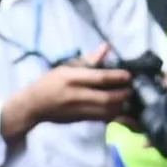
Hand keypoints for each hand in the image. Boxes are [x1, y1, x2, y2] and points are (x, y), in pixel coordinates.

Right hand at [0, 51, 127, 140]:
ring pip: (106, 111)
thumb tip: (107, 47)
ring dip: (121, 106)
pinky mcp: (81, 120)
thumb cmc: (50, 82)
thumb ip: (89, 59)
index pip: (98, 78)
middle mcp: (76, 95)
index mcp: (71, 78)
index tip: (129, 75)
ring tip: (130, 99)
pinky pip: (103, 119)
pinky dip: (115, 115)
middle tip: (131, 89)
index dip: (116, 77)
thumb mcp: (66, 67)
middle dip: (122, 95)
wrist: (34, 106)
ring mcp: (79, 110)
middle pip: (106, 98)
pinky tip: (124, 111)